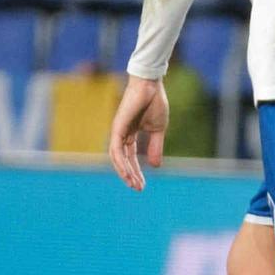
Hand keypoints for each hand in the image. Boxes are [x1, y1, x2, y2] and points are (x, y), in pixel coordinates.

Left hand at [107, 75, 168, 190]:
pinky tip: (127, 172)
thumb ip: (156, 147)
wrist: (151, 86)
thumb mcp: (158, 130)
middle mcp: (121, 134)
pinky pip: (116, 149)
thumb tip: (155, 166)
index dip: (136, 171)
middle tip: (138, 188)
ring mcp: (117, 130)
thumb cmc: (154, 103)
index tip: (143, 185)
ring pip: (116, 157)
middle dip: (130, 175)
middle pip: (122, 160)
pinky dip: (120, 162)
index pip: (130, 157)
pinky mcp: (117, 127)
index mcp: (130, 134)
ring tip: (133, 184)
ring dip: (124, 172)